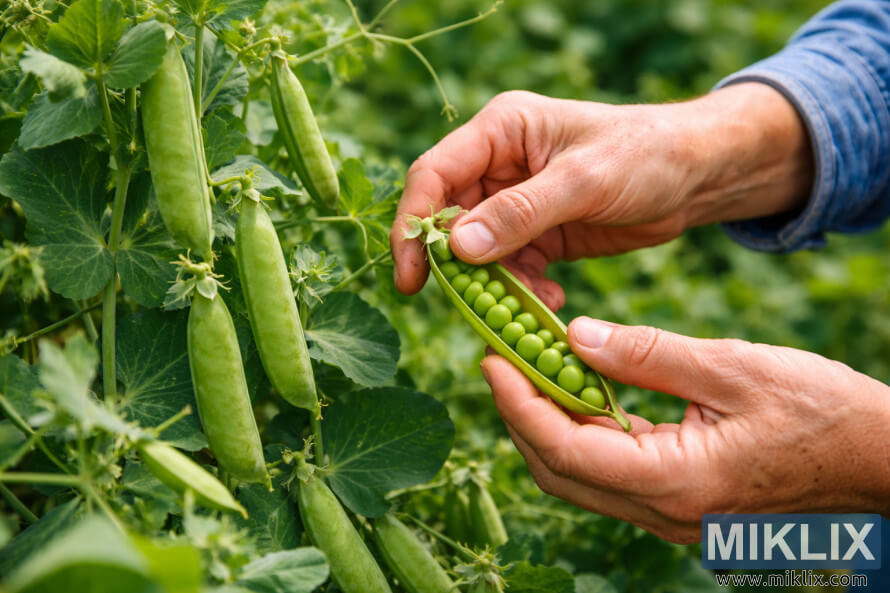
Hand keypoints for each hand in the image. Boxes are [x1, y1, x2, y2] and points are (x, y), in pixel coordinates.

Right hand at [391, 85, 812, 304]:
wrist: (696, 175)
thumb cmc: (645, 155)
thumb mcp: (584, 180)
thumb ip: (521, 213)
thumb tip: (457, 246)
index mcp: (501, 131)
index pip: (435, 174)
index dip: (414, 224)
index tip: (413, 275)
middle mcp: (500, 164)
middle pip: (450, 218)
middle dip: (454, 265)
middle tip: (466, 305)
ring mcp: (517, 202)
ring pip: (479, 252)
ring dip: (493, 284)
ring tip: (522, 307)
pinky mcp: (538, 233)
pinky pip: (512, 268)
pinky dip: (522, 290)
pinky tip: (549, 299)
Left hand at [481, 317, 889, 542]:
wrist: (879, 461)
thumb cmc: (821, 412)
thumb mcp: (731, 368)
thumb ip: (647, 355)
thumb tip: (575, 338)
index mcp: (674, 481)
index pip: (565, 448)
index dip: (519, 403)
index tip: (491, 359)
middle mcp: (664, 511)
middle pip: (559, 470)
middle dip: (520, 415)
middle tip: (500, 360)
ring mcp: (670, 514)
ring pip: (580, 477)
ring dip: (548, 425)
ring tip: (532, 371)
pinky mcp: (679, 503)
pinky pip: (612, 474)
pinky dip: (584, 435)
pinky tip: (581, 394)